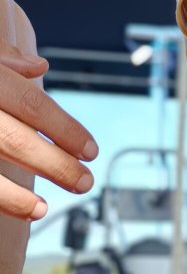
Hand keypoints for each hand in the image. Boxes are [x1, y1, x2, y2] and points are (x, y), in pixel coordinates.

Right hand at [0, 0, 96, 219]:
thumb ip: (1, 62)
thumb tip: (40, 66)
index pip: (30, 103)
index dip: (65, 129)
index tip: (91, 150)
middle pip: (15, 139)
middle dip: (55, 164)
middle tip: (85, 182)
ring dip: (14, 196)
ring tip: (43, 209)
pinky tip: (13, 211)